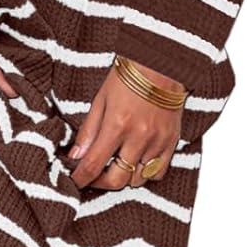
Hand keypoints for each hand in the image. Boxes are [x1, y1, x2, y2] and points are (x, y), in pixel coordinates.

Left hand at [65, 58, 185, 189]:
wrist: (161, 63)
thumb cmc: (129, 76)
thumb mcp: (100, 99)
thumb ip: (88, 131)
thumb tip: (75, 156)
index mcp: (117, 125)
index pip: (93, 165)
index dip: (81, 179)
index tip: (74, 182)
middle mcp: (139, 137)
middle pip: (117, 179)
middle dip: (101, 183)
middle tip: (94, 176)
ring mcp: (158, 141)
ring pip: (139, 179)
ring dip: (124, 177)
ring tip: (116, 165)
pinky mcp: (172, 141)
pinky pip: (159, 171)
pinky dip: (146, 173)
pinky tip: (137, 162)